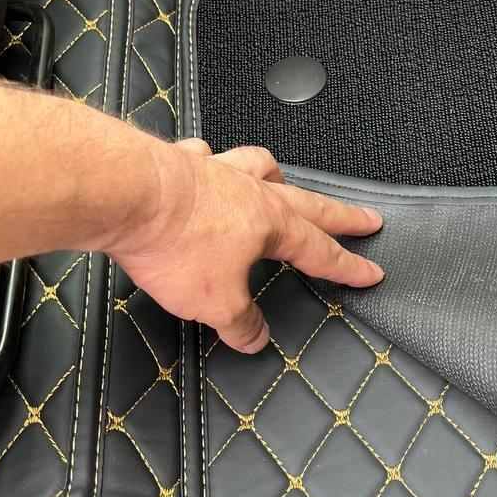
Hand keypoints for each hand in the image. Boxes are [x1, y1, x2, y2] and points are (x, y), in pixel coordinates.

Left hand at [109, 140, 382, 352]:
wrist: (125, 193)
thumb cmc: (175, 245)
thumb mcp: (216, 303)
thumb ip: (241, 323)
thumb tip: (255, 339)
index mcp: (270, 225)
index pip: (320, 251)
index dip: (347, 266)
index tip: (371, 272)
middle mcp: (250, 191)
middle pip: (308, 203)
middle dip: (340, 216)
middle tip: (368, 217)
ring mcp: (216, 171)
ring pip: (259, 166)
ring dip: (277, 176)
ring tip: (282, 179)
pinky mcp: (178, 162)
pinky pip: (205, 157)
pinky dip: (211, 161)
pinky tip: (205, 164)